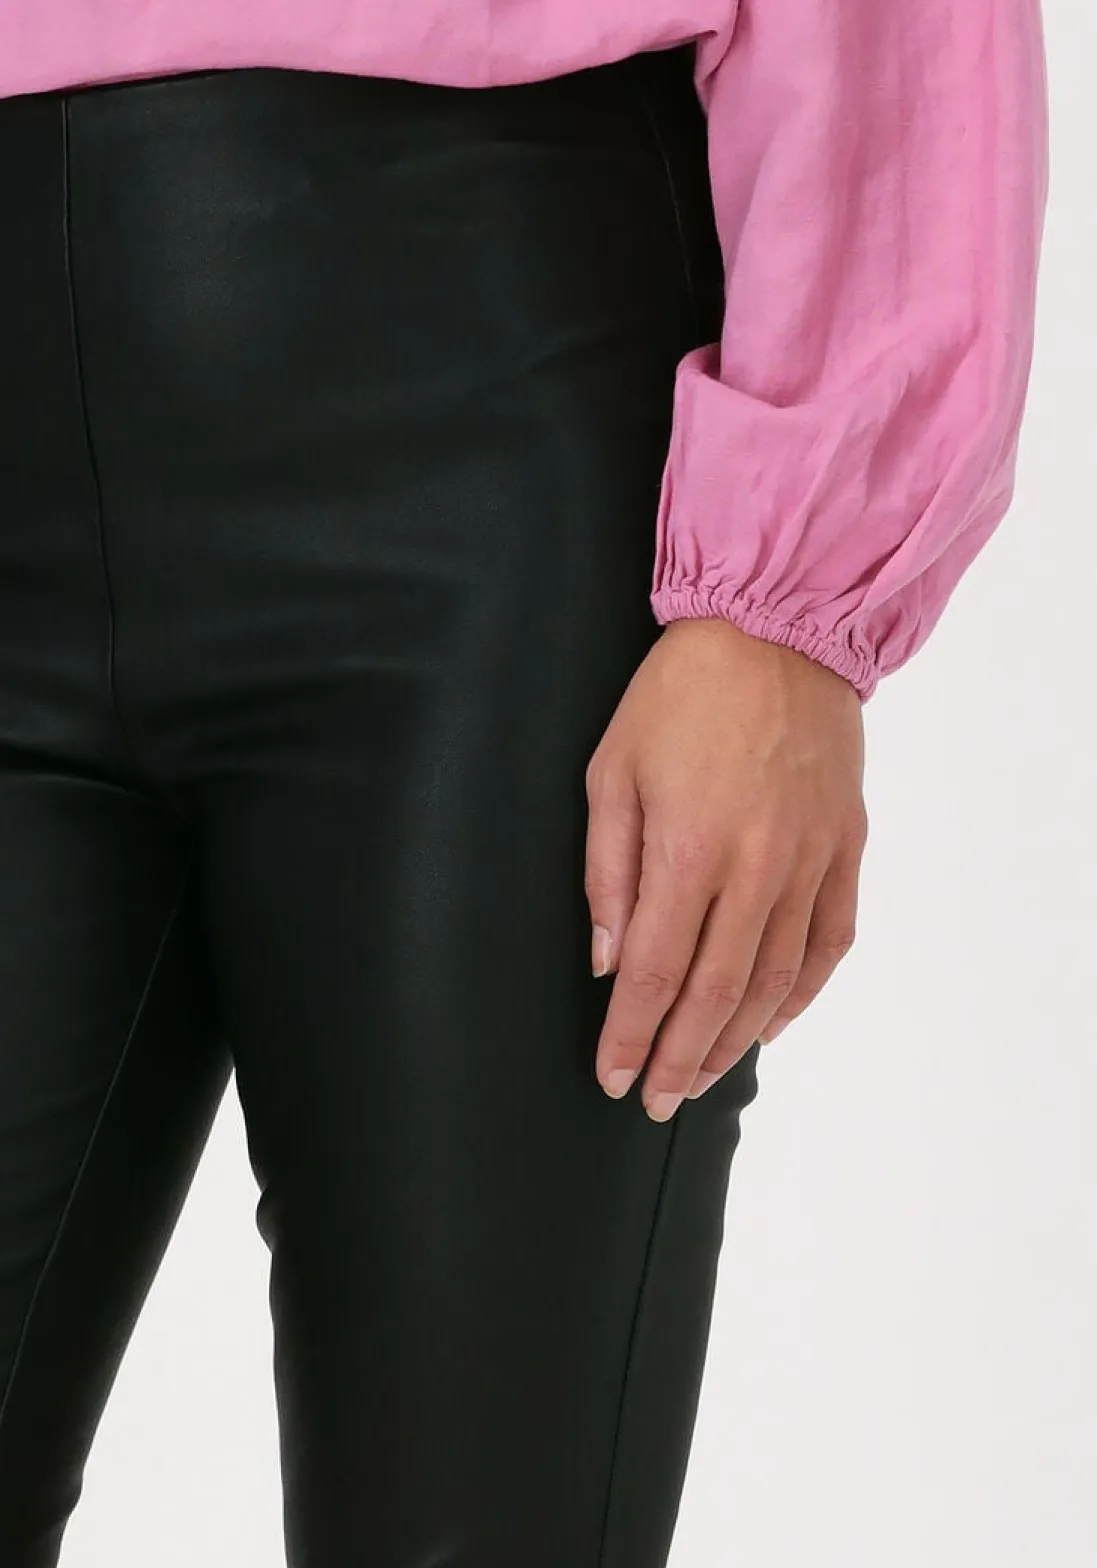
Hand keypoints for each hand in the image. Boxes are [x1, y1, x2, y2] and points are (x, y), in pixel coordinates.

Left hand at [584, 616, 867, 1121]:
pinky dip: (802, 993)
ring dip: (735, 1039)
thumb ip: (607, 872)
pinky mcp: (846, 849)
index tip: (614, 1077)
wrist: (777, 630)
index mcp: (689, 849)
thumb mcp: (613, 770)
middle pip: (714, 992)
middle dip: (679, 1057)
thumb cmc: (680, 694)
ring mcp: (809, 862)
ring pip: (774, 980)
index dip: (632, 1035)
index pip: (654, 971)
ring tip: (703, 1075)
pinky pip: (829, 941)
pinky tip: (771, 1022)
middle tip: (655, 1100)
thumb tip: (607, 959)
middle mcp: (756, 868)